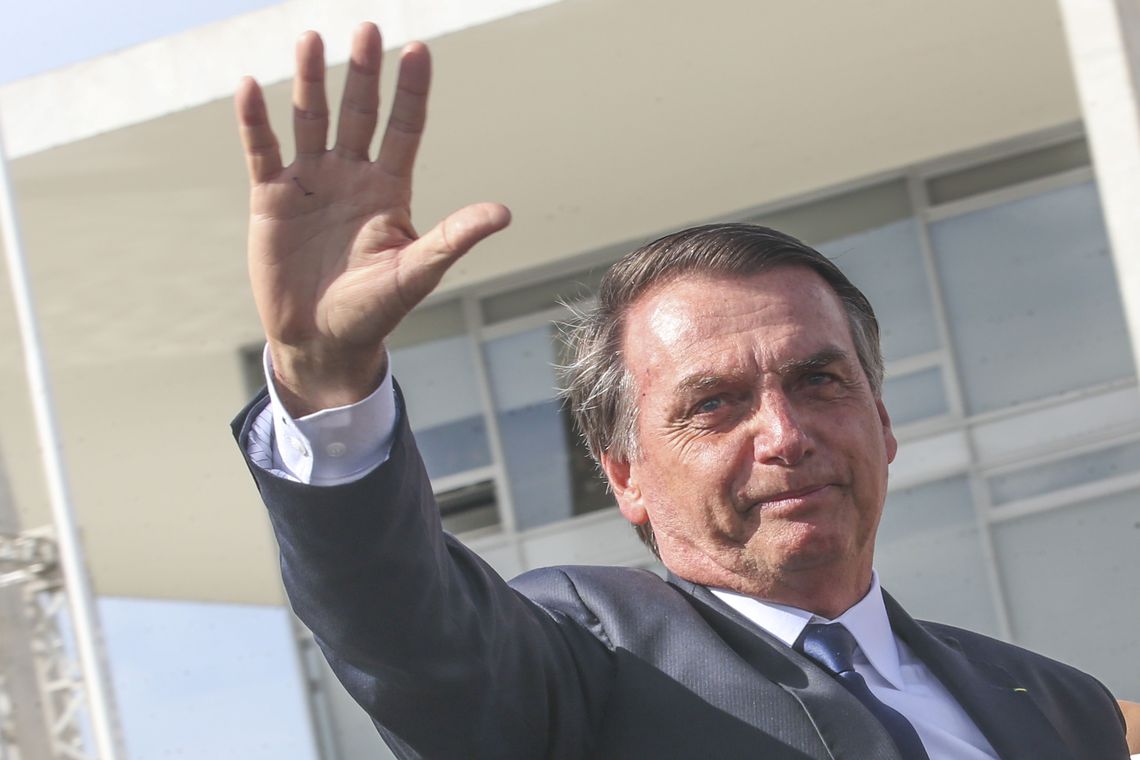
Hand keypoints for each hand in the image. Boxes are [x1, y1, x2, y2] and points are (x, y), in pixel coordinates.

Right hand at [235, 23, 510, 414]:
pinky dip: (255, 121)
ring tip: (310, 37)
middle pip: (359, 112)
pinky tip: (249, 87)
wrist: (321, 340)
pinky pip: (262, 150)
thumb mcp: (416, 273)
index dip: (410, 92)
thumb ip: (453, 239)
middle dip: (363, 72)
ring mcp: (312, 182)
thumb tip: (502, 213)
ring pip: (311, 119)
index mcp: (389, 190)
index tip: (418, 50)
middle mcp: (352, 176)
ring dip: (310, 81)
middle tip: (368, 28)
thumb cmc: (374, 311)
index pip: (404, 129)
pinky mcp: (273, 197)